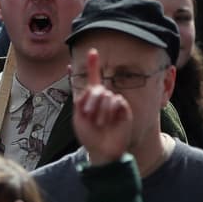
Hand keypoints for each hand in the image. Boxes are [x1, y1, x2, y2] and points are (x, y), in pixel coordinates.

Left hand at [72, 49, 131, 164]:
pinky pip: (117, 101)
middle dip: (90, 100)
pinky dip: (110, 112)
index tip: (92, 51)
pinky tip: (109, 122)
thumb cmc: (89, 135)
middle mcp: (104, 98)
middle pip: (97, 88)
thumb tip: (93, 88)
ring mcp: (114, 104)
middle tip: (87, 114)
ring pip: (107, 95)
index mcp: (91, 98)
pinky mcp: (124, 110)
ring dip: (100, 110)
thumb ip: (82, 100)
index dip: (92, 65)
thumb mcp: (78, 117)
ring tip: (99, 123)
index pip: (93, 78)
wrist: (102, 150)